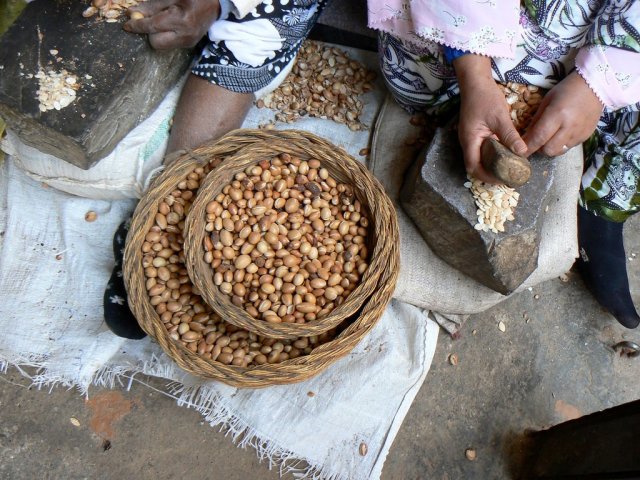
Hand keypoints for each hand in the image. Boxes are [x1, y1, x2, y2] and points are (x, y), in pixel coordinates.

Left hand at [124, 0, 219, 49]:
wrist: (214, 5)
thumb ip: (153, 6)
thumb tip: (134, 13)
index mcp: (181, 19)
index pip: (153, 26)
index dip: (137, 25)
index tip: (127, 25)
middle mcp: (185, 35)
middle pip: (155, 42)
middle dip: (148, 32)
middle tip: (146, 21)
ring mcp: (188, 42)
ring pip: (161, 46)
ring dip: (156, 35)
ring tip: (160, 22)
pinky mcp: (189, 44)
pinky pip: (169, 44)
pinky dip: (164, 36)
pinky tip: (169, 26)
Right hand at [454, 55, 527, 182]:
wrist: (476, 81)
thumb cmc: (484, 97)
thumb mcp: (499, 116)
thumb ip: (510, 135)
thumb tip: (523, 152)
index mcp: (470, 140)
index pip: (473, 167)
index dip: (486, 177)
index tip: (502, 180)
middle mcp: (468, 142)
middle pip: (476, 165)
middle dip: (491, 174)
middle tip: (509, 176)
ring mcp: (471, 138)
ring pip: (480, 158)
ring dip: (493, 165)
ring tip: (510, 168)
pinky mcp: (476, 134)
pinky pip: (483, 150)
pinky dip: (494, 155)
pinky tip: (507, 154)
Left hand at [522, 72, 602, 156]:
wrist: (595, 86)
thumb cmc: (567, 90)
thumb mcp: (547, 101)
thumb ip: (536, 120)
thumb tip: (526, 137)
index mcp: (557, 114)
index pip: (538, 137)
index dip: (528, 147)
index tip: (520, 152)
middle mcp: (569, 126)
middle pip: (549, 150)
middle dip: (539, 149)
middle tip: (536, 142)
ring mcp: (579, 133)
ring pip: (559, 151)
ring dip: (551, 147)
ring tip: (549, 138)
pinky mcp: (586, 136)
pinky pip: (570, 147)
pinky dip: (562, 144)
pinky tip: (562, 134)